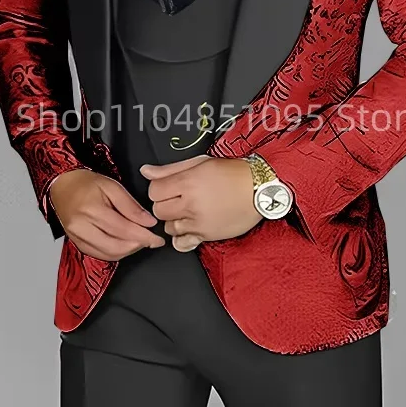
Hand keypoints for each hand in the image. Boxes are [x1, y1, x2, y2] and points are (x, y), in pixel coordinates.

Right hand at [49, 169, 165, 260]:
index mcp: (92, 209)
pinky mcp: (76, 243)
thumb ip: (131, 205)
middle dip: (138, 246)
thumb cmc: (86, 183)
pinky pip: (99, 255)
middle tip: (151, 240)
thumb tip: (149, 222)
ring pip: (108, 254)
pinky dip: (115, 253)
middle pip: (116, 246)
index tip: (158, 239)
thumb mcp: (112, 186)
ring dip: (128, 251)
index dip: (144, 237)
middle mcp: (82, 227)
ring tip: (139, 241)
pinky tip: (124, 244)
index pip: (124, 230)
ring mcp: (77, 238)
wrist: (62, 185)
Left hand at [141, 156, 260, 252]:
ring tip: (188, 211)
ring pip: (168, 227)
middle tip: (178, 198)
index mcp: (188, 182)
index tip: (169, 187)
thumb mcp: (200, 163)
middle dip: (165, 204)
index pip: (154, 191)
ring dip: (174, 220)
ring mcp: (199, 222)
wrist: (259, 189)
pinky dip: (181, 237)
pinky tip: (189, 227)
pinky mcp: (207, 235)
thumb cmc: (232, 173)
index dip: (159, 188)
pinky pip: (181, 243)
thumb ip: (170, 169)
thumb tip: (146, 171)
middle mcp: (191, 203)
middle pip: (158, 210)